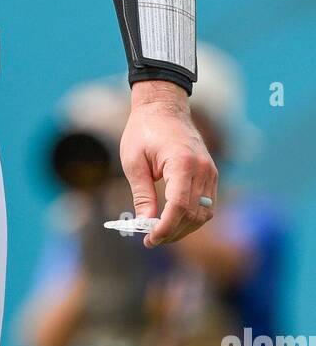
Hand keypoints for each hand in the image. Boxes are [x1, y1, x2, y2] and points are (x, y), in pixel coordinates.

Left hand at [120, 80, 217, 248]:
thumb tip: (145, 224)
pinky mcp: (211, 174)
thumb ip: (142, 194)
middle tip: (150, 239)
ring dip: (184, 228)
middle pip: (193, 214)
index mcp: (181, 162)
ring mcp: (210, 171)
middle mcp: (202, 168)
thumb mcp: (133, 161)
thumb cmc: (144, 130)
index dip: (165, 228)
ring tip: (160, 233)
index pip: (178, 206)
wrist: (163, 106)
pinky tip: (174, 220)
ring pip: (204, 214)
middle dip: (172, 232)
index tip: (149, 239)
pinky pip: (207, 205)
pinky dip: (192, 217)